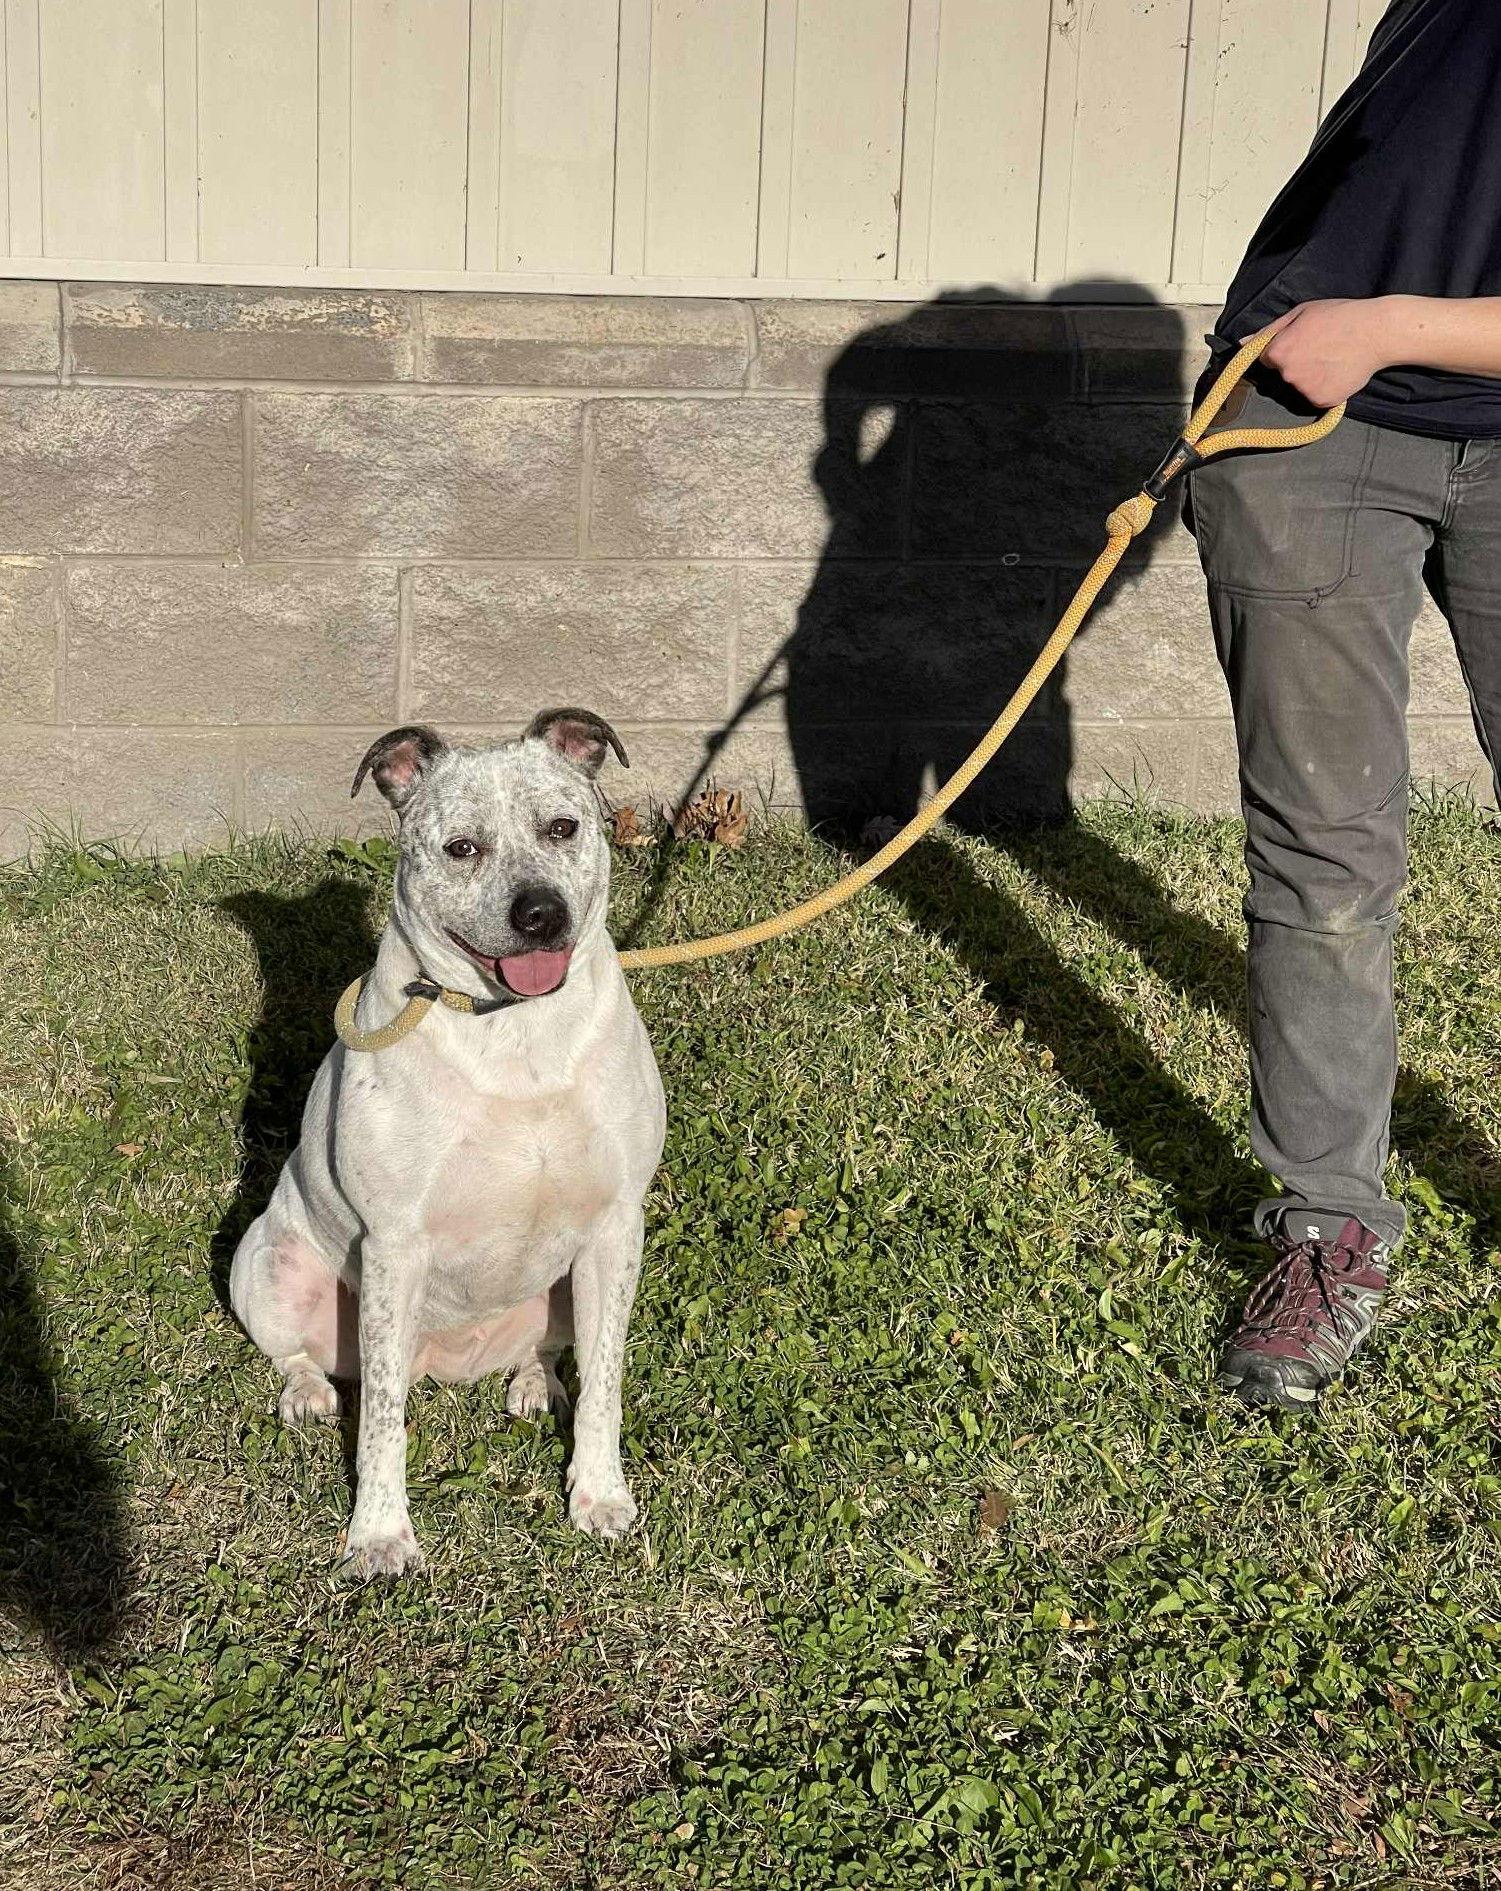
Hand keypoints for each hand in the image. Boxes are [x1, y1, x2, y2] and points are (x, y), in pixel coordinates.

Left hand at [1257, 299, 1397, 406]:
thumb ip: (1269, 331)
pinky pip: (1316, 396)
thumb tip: (1242, 343)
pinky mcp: (1322, 401)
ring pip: (1300, 386)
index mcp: (1279, 352)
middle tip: (1321, 348)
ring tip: (1332, 358)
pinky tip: (1338, 371)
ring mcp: (1305, 390)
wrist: (1377, 332)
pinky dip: (1325, 387)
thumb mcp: (1302, 313)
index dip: (1284, 349)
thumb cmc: (1340, 317)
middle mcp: (1288, 375)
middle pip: (1283, 374)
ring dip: (1311, 376)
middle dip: (1297, 363)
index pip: (1267, 359)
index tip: (1301, 342)